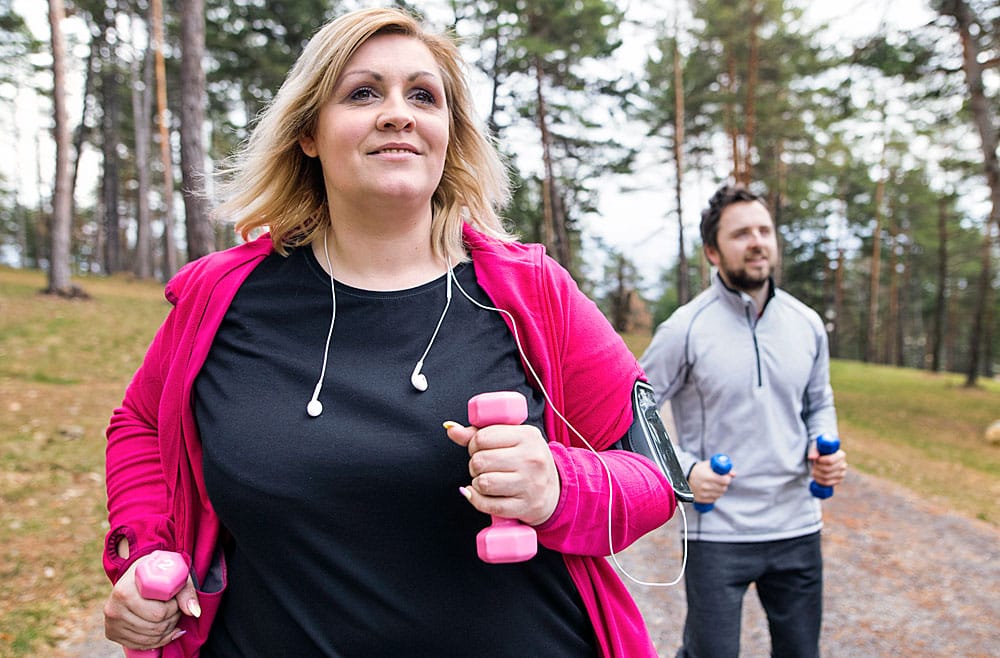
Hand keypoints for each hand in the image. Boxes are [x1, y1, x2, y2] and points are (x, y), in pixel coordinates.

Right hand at [103, 554, 200, 649]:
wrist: (136, 574)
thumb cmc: (157, 573)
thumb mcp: (173, 574)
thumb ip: (186, 592)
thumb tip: (194, 612)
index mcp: (124, 591)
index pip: (158, 613)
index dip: (173, 608)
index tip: (175, 600)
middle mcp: (114, 608)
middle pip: (155, 627)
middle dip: (172, 619)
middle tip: (175, 608)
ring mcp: (111, 622)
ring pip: (150, 638)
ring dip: (167, 629)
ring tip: (170, 615)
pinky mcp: (112, 633)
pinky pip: (141, 645)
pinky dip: (158, 640)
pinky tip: (164, 629)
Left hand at [445, 420, 559, 525]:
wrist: (554, 491)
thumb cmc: (526, 461)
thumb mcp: (511, 439)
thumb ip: (478, 433)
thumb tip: (450, 428)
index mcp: (528, 435)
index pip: (482, 437)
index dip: (473, 444)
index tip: (479, 449)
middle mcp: (531, 459)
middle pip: (480, 461)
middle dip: (474, 464)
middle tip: (483, 466)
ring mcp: (530, 484)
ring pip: (483, 483)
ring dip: (477, 483)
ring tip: (485, 480)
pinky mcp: (525, 506)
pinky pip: (489, 505)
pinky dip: (478, 500)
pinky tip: (481, 494)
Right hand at [688, 459, 734, 504]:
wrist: (685, 477)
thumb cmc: (698, 470)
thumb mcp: (710, 465)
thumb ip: (722, 468)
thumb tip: (733, 474)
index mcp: (709, 476)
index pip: (725, 481)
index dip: (727, 479)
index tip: (726, 477)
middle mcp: (706, 486)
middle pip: (723, 488)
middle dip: (724, 484)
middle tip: (721, 481)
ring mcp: (703, 493)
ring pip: (719, 494)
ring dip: (720, 490)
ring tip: (715, 485)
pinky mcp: (701, 499)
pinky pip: (713, 499)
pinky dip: (714, 495)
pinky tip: (711, 490)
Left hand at [809, 446, 847, 486]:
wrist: (824, 460)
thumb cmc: (821, 452)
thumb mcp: (818, 448)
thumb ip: (814, 451)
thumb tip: (811, 457)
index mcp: (841, 455)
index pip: (830, 460)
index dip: (821, 461)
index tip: (816, 460)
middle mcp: (843, 465)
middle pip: (828, 469)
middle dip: (818, 467)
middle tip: (813, 465)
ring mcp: (842, 474)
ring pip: (826, 476)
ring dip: (817, 474)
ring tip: (813, 470)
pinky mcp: (839, 481)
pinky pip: (828, 483)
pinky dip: (819, 480)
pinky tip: (816, 477)